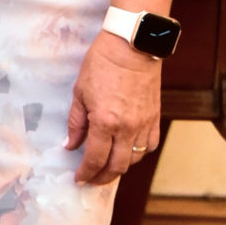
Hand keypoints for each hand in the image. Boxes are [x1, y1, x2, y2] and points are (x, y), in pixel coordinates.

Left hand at [65, 31, 160, 184]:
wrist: (132, 45)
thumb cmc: (102, 64)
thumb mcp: (80, 93)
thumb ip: (76, 123)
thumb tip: (71, 145)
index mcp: (105, 122)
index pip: (95, 159)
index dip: (85, 173)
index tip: (79, 179)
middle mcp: (127, 128)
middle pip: (117, 166)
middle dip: (102, 177)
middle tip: (91, 179)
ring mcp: (144, 123)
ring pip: (134, 159)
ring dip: (120, 167)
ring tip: (107, 166)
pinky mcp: (155, 117)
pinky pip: (150, 145)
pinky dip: (139, 153)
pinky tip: (128, 151)